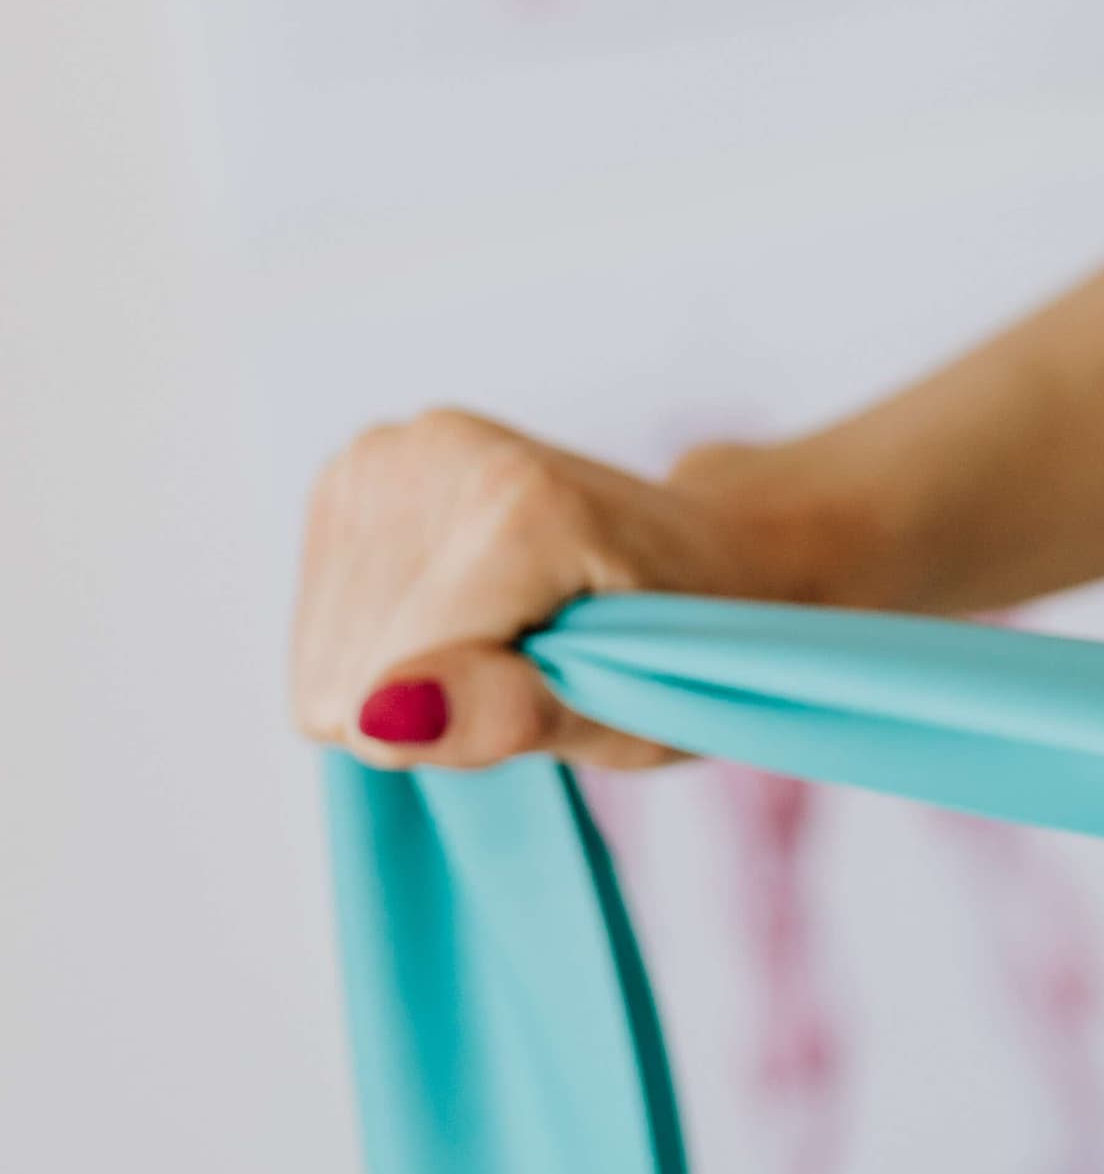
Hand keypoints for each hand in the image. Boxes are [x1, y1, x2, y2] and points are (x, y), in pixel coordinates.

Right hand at [289, 410, 824, 769]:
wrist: (713, 552)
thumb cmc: (686, 648)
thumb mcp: (631, 713)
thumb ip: (507, 715)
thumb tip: (379, 719)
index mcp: (521, 505)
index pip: (391, 686)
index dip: (464, 723)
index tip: (554, 687)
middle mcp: (439, 453)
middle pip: (345, 669)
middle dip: (436, 696)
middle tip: (537, 660)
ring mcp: (390, 449)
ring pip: (323, 649)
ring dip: (411, 669)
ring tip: (510, 630)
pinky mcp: (357, 466)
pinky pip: (320, 616)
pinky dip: (389, 636)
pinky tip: (467, 608)